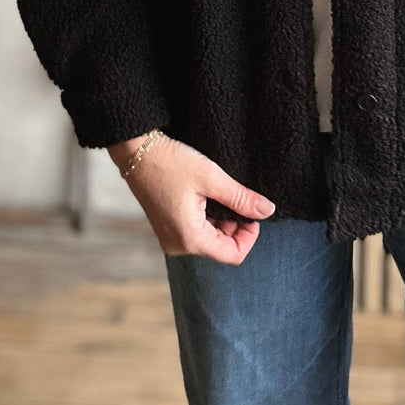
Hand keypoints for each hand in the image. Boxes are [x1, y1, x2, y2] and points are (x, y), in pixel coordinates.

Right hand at [108, 133, 275, 263]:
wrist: (137, 150)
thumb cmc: (171, 162)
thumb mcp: (211, 177)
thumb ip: (241, 198)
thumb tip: (267, 211)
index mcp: (190, 238)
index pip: (233, 254)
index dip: (250, 235)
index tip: (252, 209)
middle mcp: (178, 246)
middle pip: (221, 248)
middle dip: (236, 225)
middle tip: (236, 196)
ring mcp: (170, 238)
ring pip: (210, 239)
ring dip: (222, 220)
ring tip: (220, 193)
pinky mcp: (167, 229)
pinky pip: (195, 232)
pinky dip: (208, 218)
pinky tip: (207, 196)